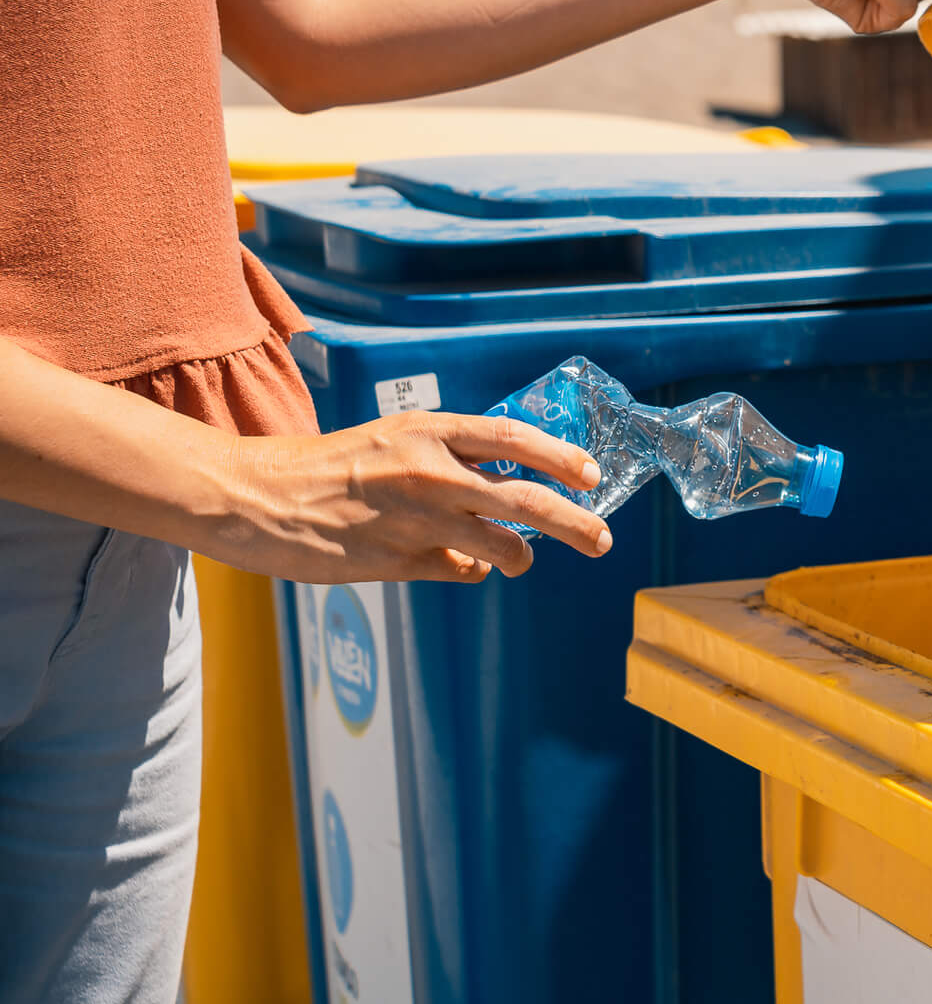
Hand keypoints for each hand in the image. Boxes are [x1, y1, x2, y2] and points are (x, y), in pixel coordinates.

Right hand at [213, 413, 613, 583]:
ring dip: (521, 557)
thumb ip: (448, 459)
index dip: (561, 458)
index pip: (515, 438)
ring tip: (519, 560)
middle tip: (603, 539)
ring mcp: (419, 521)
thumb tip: (502, 487)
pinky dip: (472, 571)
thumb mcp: (393, 443)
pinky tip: (462, 565)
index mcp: (428, 432)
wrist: (257, 497)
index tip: (591, 475)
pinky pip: (463, 571)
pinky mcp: (400, 562)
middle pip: (528, 499)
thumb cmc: (329, 468)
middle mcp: (431, 473)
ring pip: (505, 548)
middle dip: (576, 522)